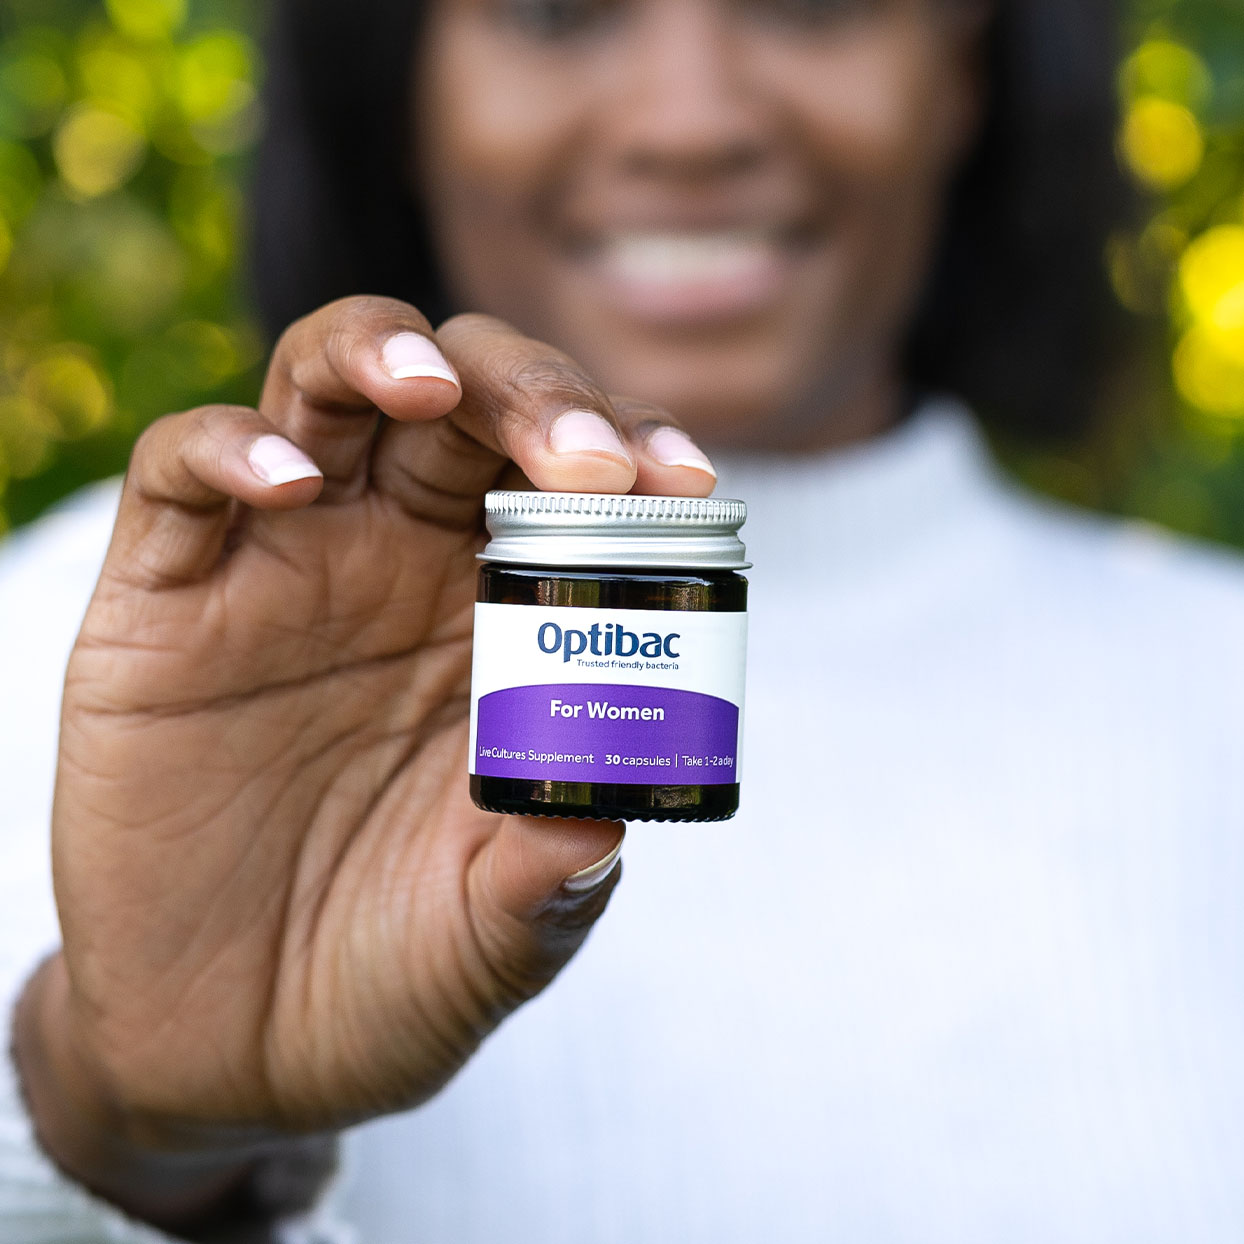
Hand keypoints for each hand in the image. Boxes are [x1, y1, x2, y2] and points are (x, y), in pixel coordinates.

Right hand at [17, 297, 715, 1228]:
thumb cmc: (385, 972)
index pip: (573, 482)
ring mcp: (282, 565)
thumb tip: (607, 821)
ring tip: (431, 390)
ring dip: (385, 356)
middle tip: (586, 460)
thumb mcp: (490, 940)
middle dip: (534, 396)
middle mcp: (398, 561)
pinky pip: (183, 472)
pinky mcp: (163, 599)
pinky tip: (289, 485)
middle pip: (467, 400)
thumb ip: (549, 883)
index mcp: (501, 616)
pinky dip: (231, 449)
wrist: (230, 1047)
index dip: (634, 453)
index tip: (688, 484)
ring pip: (329, 383)